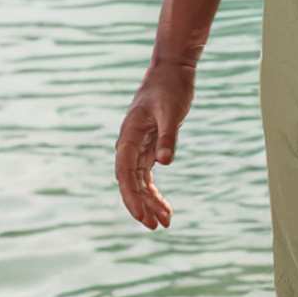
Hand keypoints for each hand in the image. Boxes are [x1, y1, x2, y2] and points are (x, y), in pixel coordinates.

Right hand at [115, 60, 195, 229]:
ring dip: (150, 202)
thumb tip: (165, 163)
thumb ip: (168, 136)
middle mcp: (129, 144)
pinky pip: (148, 175)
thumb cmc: (170, 87)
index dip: (131, 196)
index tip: (142, 215)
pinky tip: (165, 207)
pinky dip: (155, 191)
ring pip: (140, 182)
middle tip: (157, 226)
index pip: (124, 173)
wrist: (172, 70)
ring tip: (165, 222)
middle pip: (131, 182)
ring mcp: (139, 147)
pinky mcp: (150, 146)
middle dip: (141, 205)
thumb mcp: (171, 110)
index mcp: (129, 135)